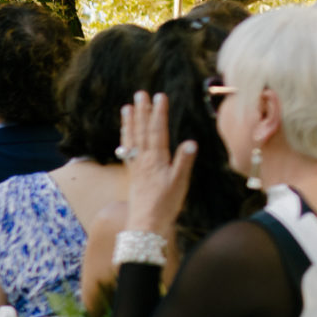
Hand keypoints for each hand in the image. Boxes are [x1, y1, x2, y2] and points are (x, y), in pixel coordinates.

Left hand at [121, 91, 195, 235]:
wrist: (146, 222)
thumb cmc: (166, 204)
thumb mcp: (180, 183)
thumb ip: (184, 162)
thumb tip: (191, 142)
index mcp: (156, 159)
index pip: (158, 131)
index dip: (159, 113)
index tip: (160, 96)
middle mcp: (143, 160)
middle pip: (142, 131)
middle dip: (142, 111)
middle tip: (140, 93)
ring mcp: (136, 166)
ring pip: (132, 139)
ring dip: (130, 122)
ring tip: (127, 107)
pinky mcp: (132, 174)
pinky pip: (127, 152)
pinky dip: (126, 140)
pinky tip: (124, 135)